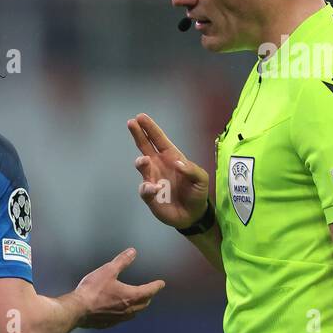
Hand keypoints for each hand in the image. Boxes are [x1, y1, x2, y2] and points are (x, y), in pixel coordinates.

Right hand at [75, 247, 164, 328]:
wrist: (78, 309)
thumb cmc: (93, 289)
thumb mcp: (108, 271)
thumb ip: (122, 261)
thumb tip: (133, 252)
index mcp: (131, 296)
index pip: (149, 291)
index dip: (156, 286)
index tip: (161, 283)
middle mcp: (128, 309)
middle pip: (144, 304)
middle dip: (148, 297)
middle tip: (149, 292)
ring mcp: (119, 318)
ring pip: (134, 313)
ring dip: (138, 306)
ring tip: (137, 302)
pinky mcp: (109, 323)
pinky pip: (122, 318)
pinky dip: (125, 313)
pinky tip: (119, 311)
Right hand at [127, 113, 210, 228]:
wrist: (192, 215)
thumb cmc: (197, 193)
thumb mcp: (202, 179)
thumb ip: (192, 170)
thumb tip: (176, 163)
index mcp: (171, 157)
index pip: (158, 139)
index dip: (150, 128)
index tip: (140, 117)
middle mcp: (158, 165)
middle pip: (144, 146)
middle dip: (138, 134)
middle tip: (130, 122)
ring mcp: (152, 179)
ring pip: (141, 166)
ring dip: (141, 162)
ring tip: (143, 161)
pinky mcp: (149, 195)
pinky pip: (144, 189)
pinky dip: (148, 188)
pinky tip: (155, 189)